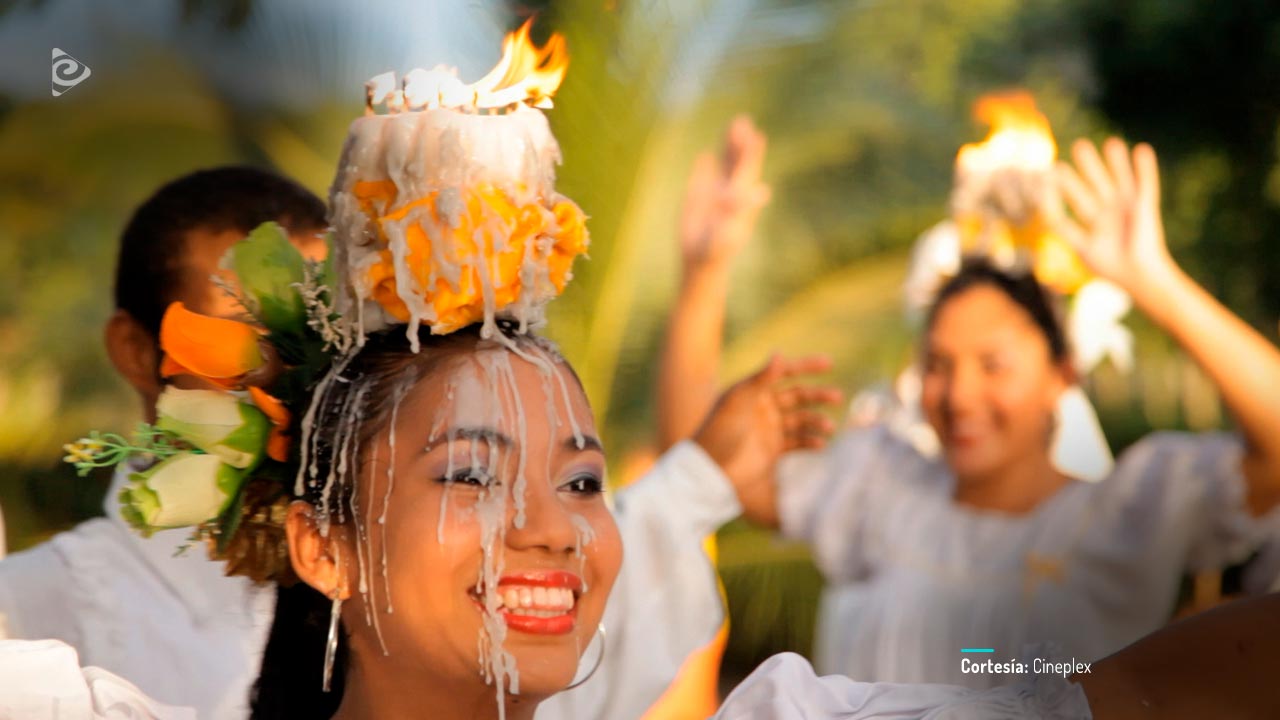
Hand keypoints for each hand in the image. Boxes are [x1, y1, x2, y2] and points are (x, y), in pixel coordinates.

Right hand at [679, 115, 771, 272]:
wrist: (700, 260)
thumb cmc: (718, 248)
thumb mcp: (730, 229)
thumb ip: (742, 208)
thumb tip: (763, 191)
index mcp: (740, 197)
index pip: (747, 170)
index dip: (752, 152)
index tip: (756, 136)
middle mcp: (730, 191)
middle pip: (737, 161)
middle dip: (740, 142)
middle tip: (743, 120)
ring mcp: (713, 192)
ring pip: (722, 164)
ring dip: (727, 146)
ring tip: (732, 126)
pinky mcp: (697, 197)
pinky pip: (701, 177)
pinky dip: (704, 166)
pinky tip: (706, 156)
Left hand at [693, 355, 841, 526]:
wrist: (710, 469)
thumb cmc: (719, 430)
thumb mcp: (738, 400)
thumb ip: (761, 378)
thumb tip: (780, 353)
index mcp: (754, 390)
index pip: (785, 372)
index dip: (806, 366)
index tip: (829, 363)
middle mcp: (764, 407)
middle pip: (798, 396)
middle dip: (818, 395)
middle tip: (838, 397)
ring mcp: (769, 429)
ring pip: (801, 420)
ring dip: (816, 421)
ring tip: (828, 427)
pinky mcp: (773, 450)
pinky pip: (798, 443)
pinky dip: (811, 442)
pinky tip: (821, 444)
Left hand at [1052, 138, 1179, 304]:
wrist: (1140, 277)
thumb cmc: (1111, 267)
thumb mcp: (1082, 246)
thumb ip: (1064, 228)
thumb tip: (1044, 209)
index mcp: (1096, 224)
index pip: (1078, 201)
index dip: (1065, 188)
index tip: (1051, 173)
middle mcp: (1112, 214)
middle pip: (1098, 185)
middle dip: (1089, 167)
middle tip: (1079, 146)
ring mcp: (1130, 209)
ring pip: (1121, 179)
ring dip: (1116, 162)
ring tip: (1111, 142)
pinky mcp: (1147, 207)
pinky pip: (1146, 183)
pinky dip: (1145, 167)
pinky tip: (1142, 149)